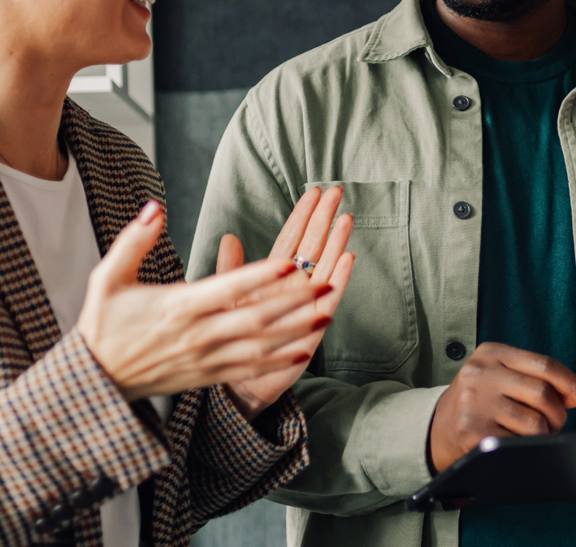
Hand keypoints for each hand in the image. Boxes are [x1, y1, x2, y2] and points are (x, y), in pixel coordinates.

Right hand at [77, 201, 333, 402]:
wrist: (94, 382)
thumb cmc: (103, 325)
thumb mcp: (107, 278)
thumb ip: (134, 242)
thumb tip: (154, 207)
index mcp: (176, 307)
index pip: (225, 289)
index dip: (257, 278)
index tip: (287, 263)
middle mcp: (196, 335)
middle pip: (254, 318)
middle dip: (293, 302)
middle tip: (325, 283)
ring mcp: (205, 359)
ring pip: (260, 346)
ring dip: (296, 330)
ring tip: (327, 312)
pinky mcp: (209, 377)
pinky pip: (250, 369)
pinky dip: (280, 359)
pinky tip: (305, 349)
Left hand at [219, 186, 354, 419]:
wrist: (236, 384)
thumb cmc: (231, 340)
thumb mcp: (225, 299)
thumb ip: (230, 269)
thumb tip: (228, 236)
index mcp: (272, 278)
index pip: (291, 238)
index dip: (303, 215)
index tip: (314, 191)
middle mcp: (293, 288)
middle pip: (312, 246)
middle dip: (324, 218)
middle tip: (337, 191)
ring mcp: (305, 306)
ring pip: (324, 266)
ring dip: (336, 242)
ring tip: (347, 217)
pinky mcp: (311, 328)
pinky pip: (328, 299)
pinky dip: (339, 278)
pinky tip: (349, 258)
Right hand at [427, 342, 575, 472]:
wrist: (436, 428)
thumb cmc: (482, 401)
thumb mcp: (506, 379)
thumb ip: (544, 381)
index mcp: (492, 353)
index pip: (545, 364)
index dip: (574, 384)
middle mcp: (480, 374)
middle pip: (542, 393)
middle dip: (558, 414)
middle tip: (555, 423)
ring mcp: (474, 404)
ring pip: (535, 422)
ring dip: (546, 434)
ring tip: (537, 434)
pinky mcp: (472, 433)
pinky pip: (518, 444)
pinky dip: (528, 448)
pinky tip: (519, 445)